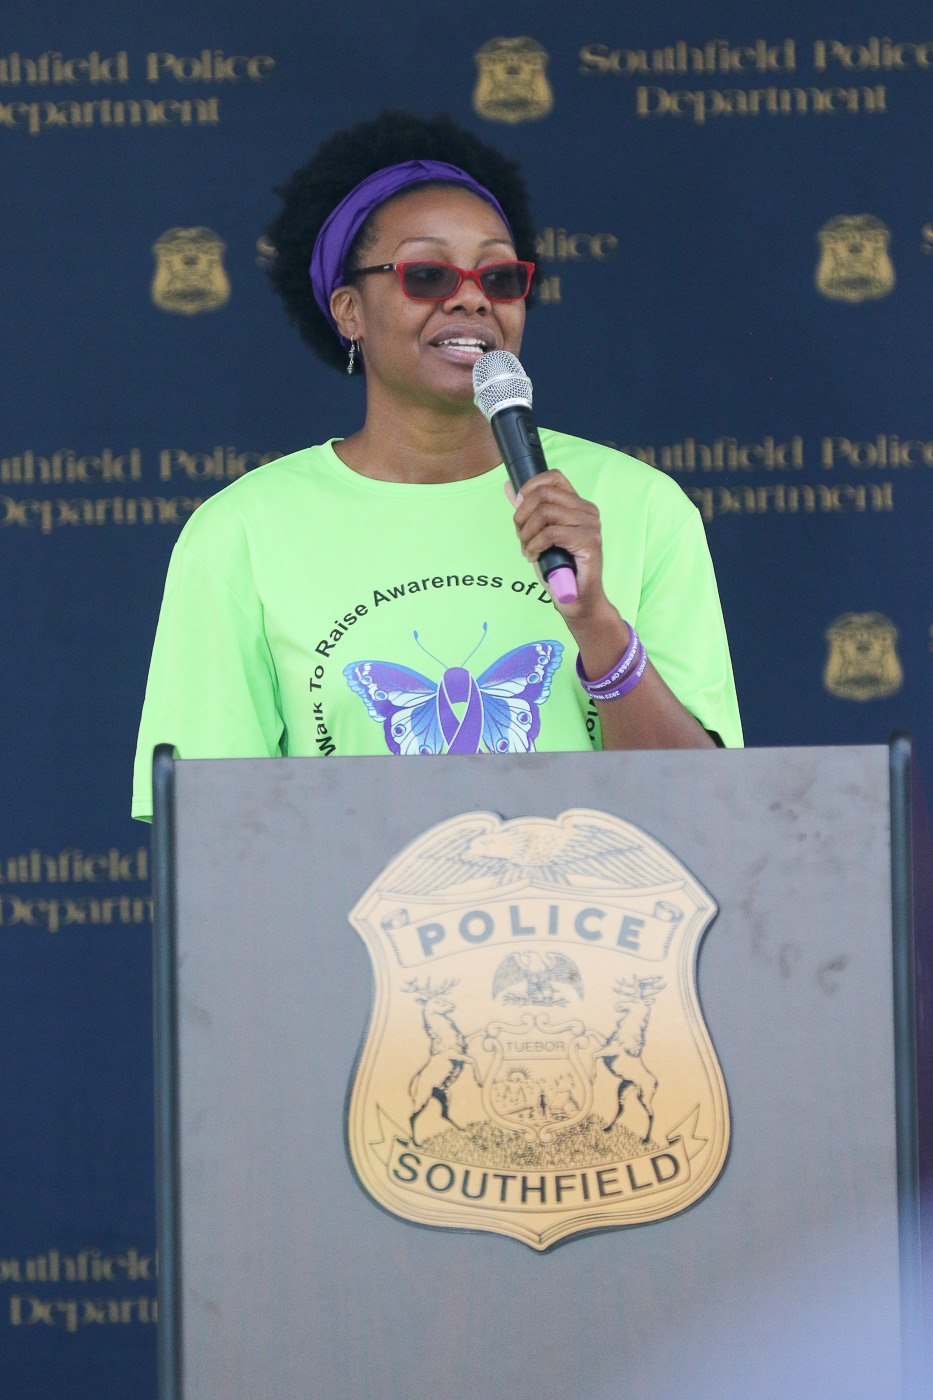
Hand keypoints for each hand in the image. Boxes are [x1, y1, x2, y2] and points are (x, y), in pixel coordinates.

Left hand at [505, 472, 608, 623]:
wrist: (578, 600)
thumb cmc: (560, 569)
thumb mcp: (538, 535)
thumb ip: (527, 510)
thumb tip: (509, 486)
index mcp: (578, 505)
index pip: (554, 477)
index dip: (530, 487)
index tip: (519, 506)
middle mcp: (588, 511)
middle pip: (544, 494)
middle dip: (522, 515)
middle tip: (520, 535)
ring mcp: (591, 525)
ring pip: (545, 513)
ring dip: (527, 533)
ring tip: (527, 548)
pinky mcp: (589, 542)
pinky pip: (550, 534)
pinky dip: (534, 545)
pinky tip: (533, 556)